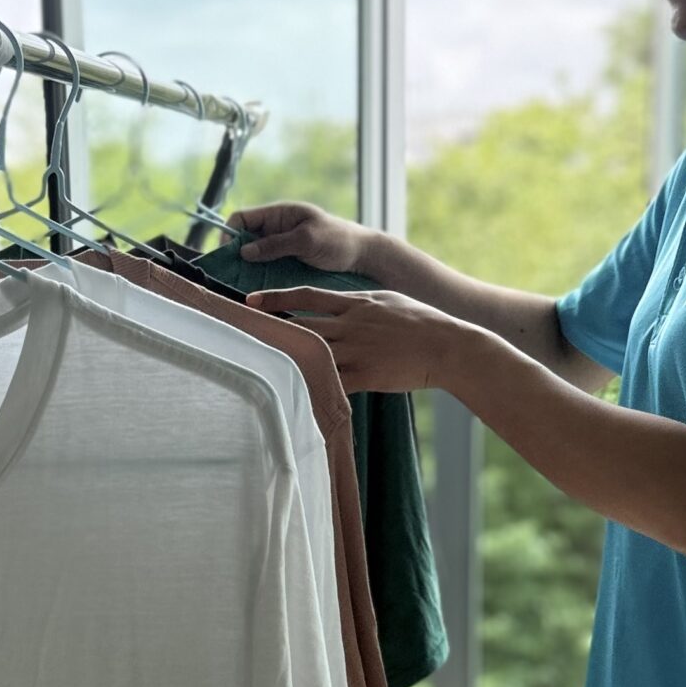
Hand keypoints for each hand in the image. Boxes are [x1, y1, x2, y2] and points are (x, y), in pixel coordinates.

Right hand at [224, 201, 372, 273]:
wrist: (362, 256)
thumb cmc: (338, 240)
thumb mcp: (306, 240)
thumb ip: (276, 244)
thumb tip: (244, 251)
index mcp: (278, 214)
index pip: (241, 218)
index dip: (229, 234)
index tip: (229, 255)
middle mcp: (275, 228)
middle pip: (243, 238)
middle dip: (235, 255)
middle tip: (231, 274)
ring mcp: (280, 246)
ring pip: (253, 256)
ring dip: (246, 269)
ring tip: (242, 285)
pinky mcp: (286, 262)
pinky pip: (265, 268)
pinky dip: (258, 277)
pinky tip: (257, 289)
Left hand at [245, 284, 470, 394]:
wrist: (448, 345)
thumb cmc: (422, 321)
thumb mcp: (388, 299)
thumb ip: (361, 301)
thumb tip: (341, 301)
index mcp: (356, 303)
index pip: (307, 295)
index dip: (277, 297)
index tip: (252, 300)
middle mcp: (351, 324)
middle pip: (300, 323)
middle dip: (268, 325)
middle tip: (238, 327)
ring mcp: (356, 351)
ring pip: (310, 352)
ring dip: (282, 356)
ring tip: (254, 360)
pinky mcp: (365, 376)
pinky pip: (330, 382)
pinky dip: (310, 386)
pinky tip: (288, 391)